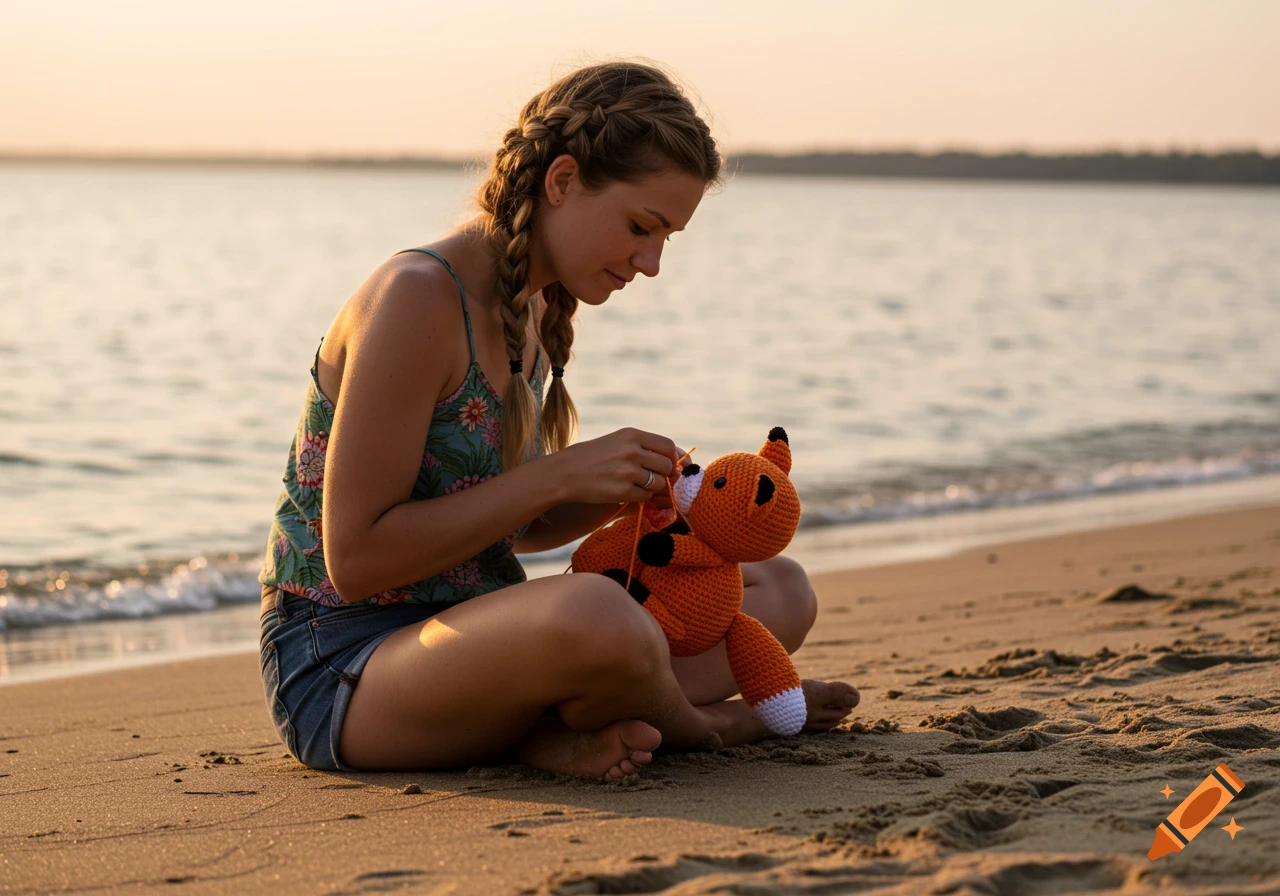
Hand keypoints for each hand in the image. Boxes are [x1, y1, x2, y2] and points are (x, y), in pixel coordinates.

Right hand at [555, 428, 681, 505]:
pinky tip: (624, 492)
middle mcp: (632, 451)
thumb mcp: (617, 441)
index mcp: (632, 435)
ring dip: (650, 487)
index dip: (672, 457)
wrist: (564, 473)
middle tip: (650, 478)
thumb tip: (675, 461)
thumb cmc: (592, 457)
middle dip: (663, 475)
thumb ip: (643, 447)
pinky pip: (645, 497)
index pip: (667, 445)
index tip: (668, 465)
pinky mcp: (622, 491)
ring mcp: (628, 472)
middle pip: (666, 466)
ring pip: (658, 483)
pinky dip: (639, 497)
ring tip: (633, 484)